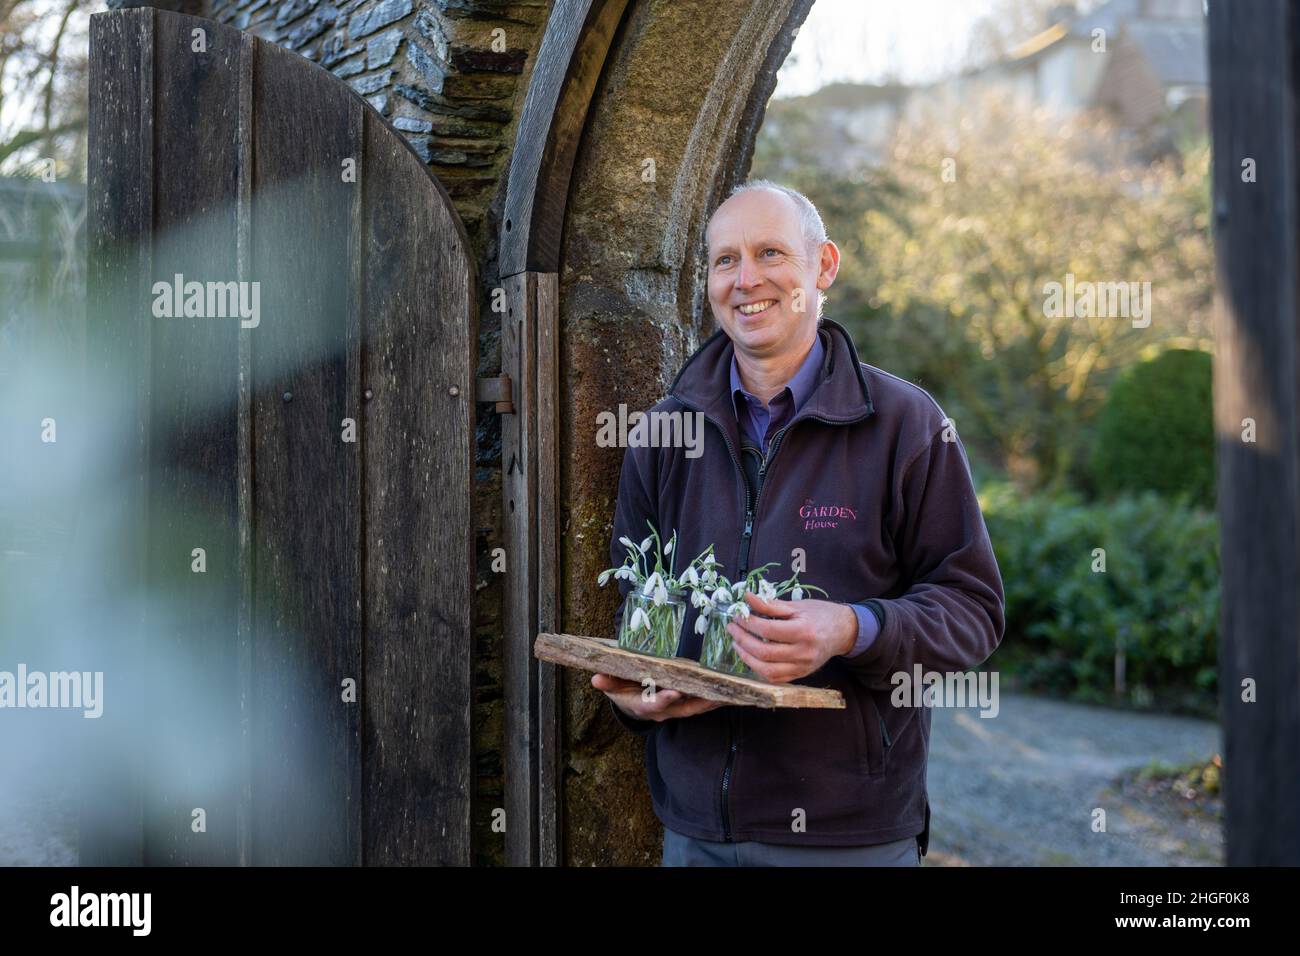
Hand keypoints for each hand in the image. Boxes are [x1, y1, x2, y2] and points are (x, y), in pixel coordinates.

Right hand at [591, 673, 724, 720]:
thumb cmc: (622, 691)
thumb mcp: (612, 687)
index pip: (654, 704)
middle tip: (714, 694)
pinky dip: (712, 700)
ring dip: (710, 702)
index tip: (674, 692)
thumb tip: (596, 678)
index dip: (663, 699)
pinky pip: (699, 705)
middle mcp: (662, 711)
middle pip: (682, 709)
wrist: (631, 706)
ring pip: (694, 708)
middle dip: (698, 703)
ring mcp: (674, 710)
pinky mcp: (682, 706)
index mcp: (643, 705)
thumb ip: (607, 682)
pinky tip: (727, 693)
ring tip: (728, 694)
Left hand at [727, 592, 857, 682]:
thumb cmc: (820, 614)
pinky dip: (758, 669)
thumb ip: (770, 605)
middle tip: (732, 628)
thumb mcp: (796, 605)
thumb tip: (746, 597)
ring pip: (767, 670)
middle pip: (764, 653)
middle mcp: (803, 652)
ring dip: (746, 658)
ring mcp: (802, 667)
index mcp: (803, 631)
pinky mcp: (800, 675)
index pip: (767, 631)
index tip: (737, 616)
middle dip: (742, 640)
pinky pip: (775, 678)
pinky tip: (750, 656)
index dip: (748, 624)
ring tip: (737, 644)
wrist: (843, 631)